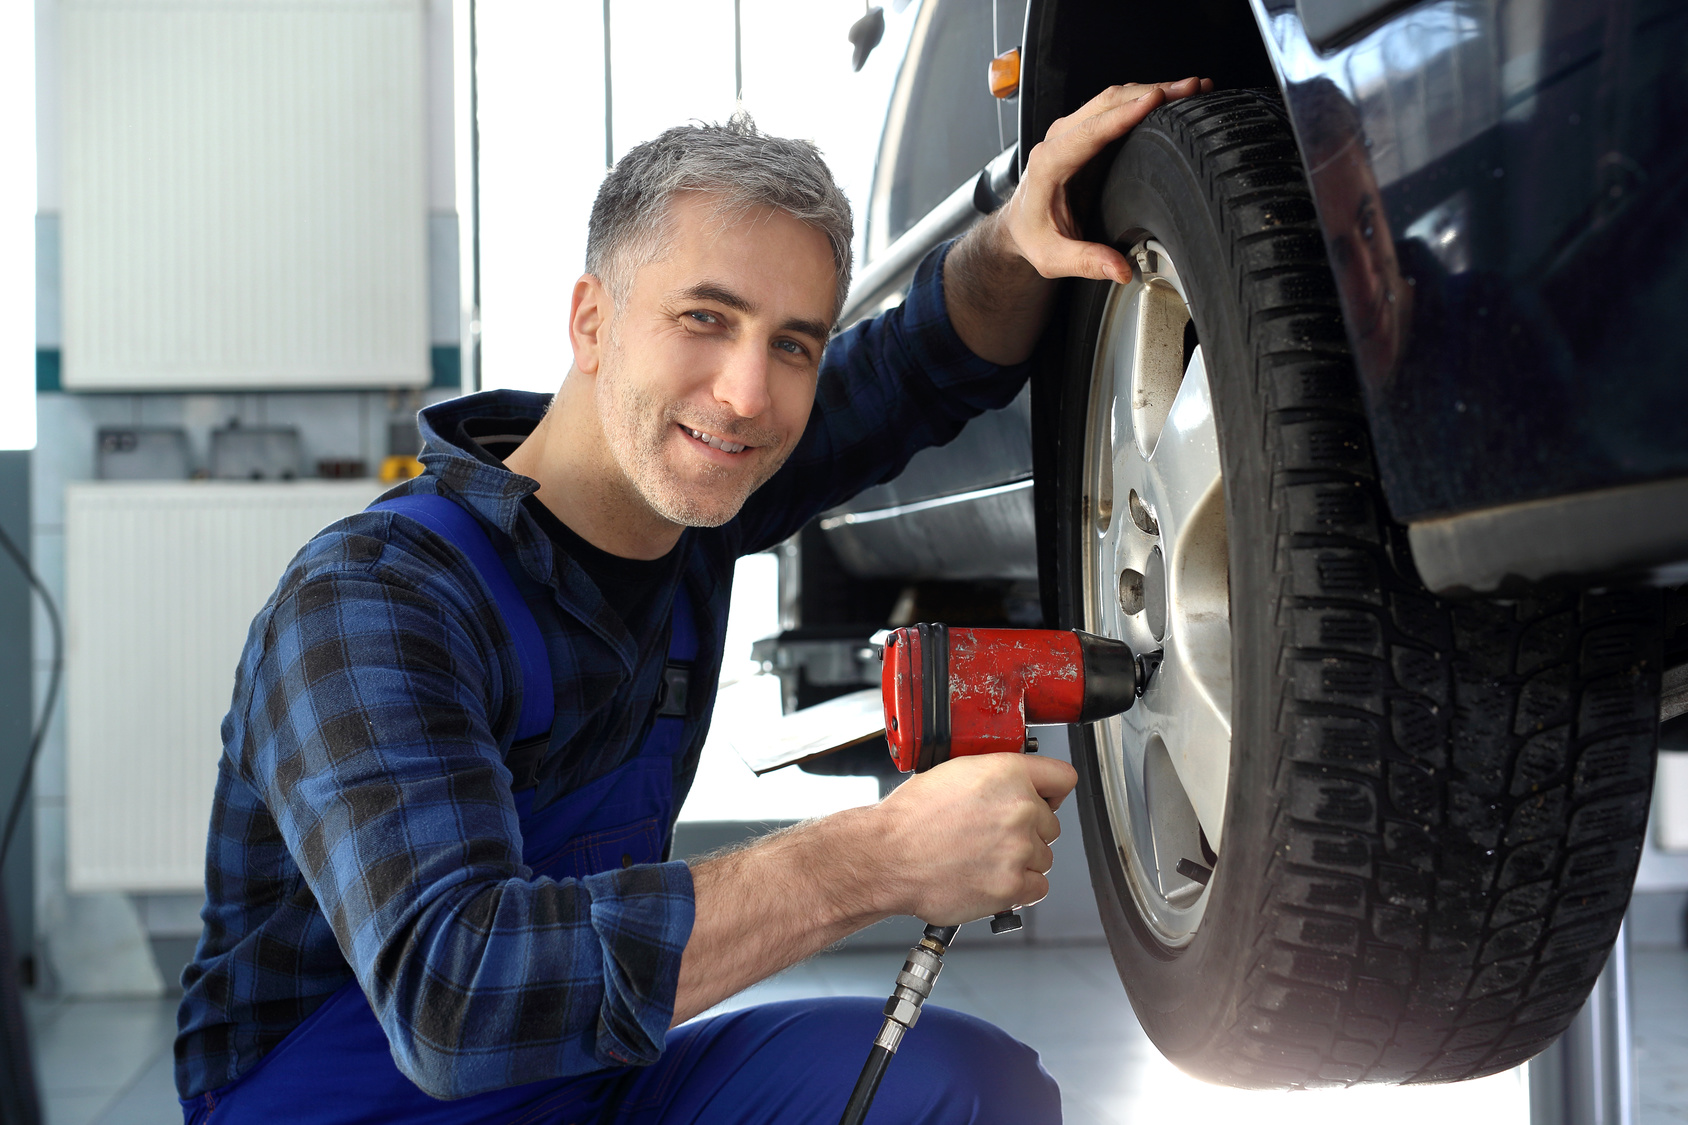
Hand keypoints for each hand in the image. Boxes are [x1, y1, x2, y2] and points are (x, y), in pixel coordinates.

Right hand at [872, 753, 1077, 925]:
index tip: (1046, 800)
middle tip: (992, 837)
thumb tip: (1013, 787)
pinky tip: (990, 877)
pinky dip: (1019, 888)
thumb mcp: (953, 774)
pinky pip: (1037, 887)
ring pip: (1043, 857)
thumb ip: (994, 777)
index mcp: (1007, 773)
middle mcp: (1019, 808)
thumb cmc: (909, 819)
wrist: (887, 857)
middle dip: (1028, 831)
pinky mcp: (1012, 885)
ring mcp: (1018, 848)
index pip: (1063, 778)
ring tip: (983, 858)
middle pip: (1051, 824)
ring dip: (1021, 860)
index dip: (1052, 792)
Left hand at [1000, 77, 1214, 283]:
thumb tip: (1120, 269)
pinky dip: (1146, 98)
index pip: (1090, 131)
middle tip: (1192, 88)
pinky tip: (1174, 99)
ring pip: (1116, 98)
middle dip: (1152, 92)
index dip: (1123, 115)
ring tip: (1194, 88)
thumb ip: (1086, 262)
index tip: (1154, 101)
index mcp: (1049, 163)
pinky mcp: (1088, 130)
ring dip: (1154, 90)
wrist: (1020, 223)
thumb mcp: (1053, 258)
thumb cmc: (1034, 236)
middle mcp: (1059, 138)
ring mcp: (1074, 129)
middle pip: (1108, 103)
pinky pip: (1118, 106)